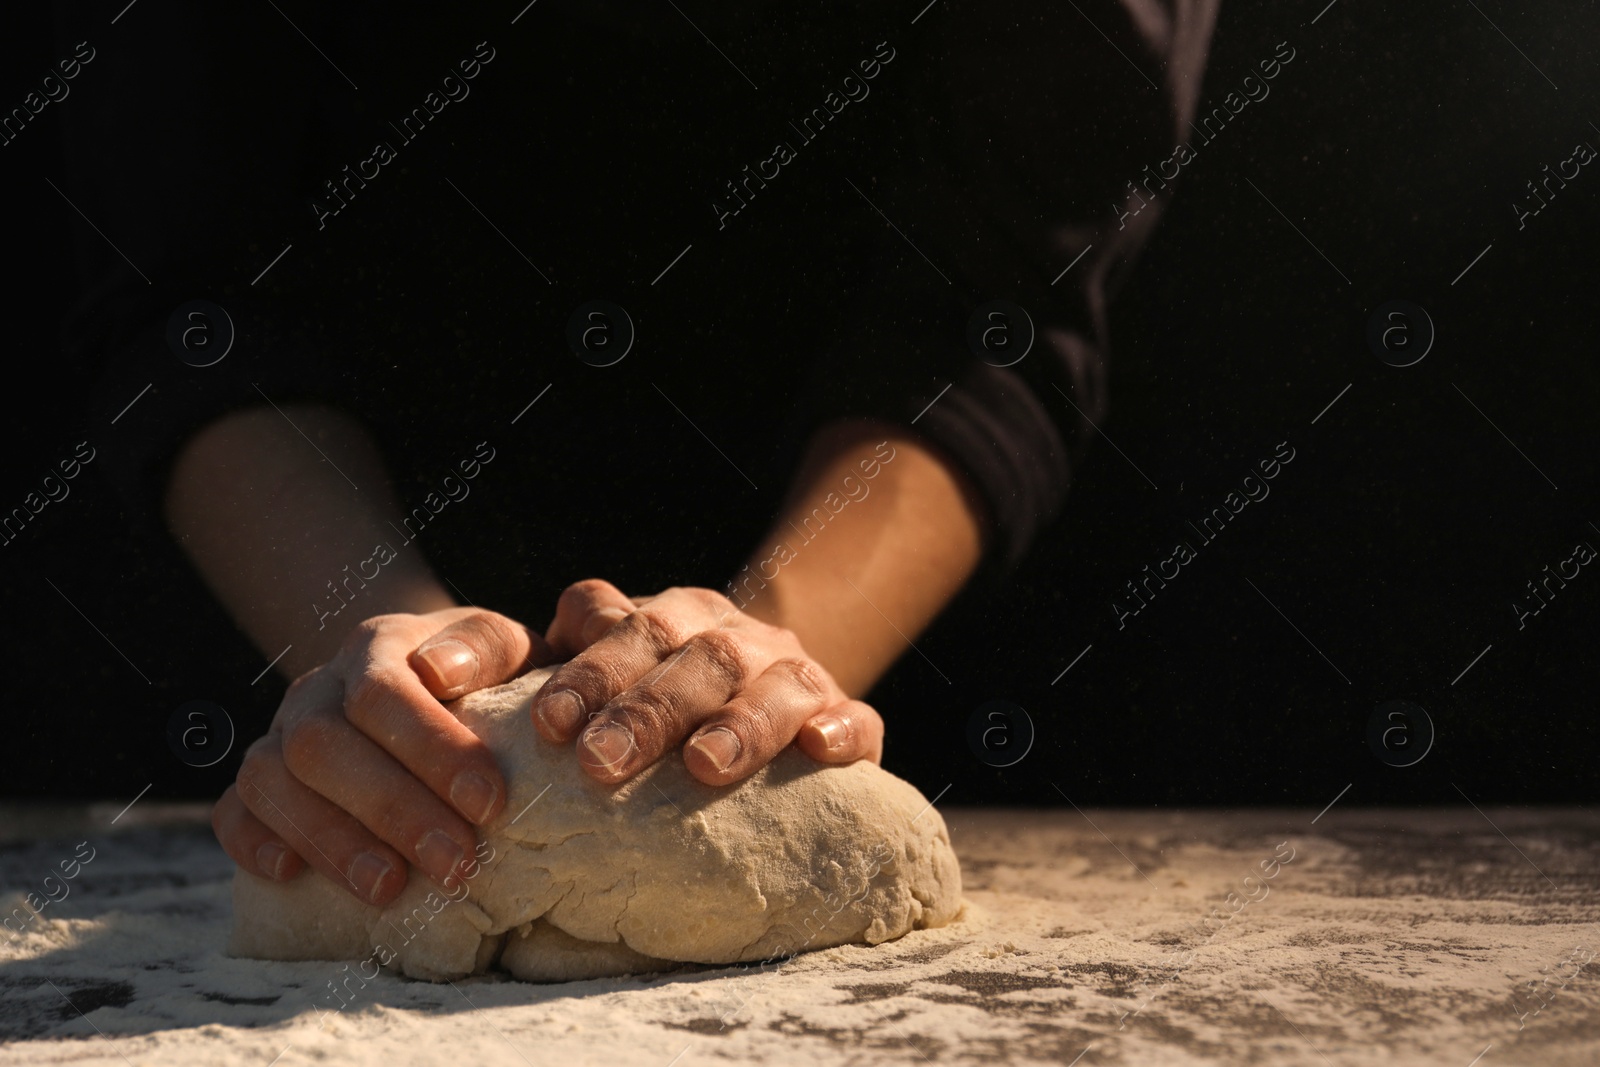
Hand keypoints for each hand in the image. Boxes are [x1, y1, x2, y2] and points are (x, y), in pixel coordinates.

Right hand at [212, 608, 551, 904]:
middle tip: (456, 864)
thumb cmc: (485, 677)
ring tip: (389, 889)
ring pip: (268, 778)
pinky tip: (289, 875)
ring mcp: (280, 732)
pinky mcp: (261, 781)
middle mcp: (319, 687)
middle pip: (321, 743)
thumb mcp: (508, 649)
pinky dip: (252, 842)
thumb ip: (487, 646)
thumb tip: (441, 670)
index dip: (430, 749)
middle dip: (390, 810)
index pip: (381, 692)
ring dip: (328, 839)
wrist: (436, 680)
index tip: (489, 804)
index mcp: (377, 646)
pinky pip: (231, 809)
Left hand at [532, 579, 882, 784]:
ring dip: (739, 722)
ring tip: (704, 765)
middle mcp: (736, 635)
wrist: (771, 702)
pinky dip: (842, 729)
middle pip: (696, 657)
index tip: (550, 725)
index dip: (591, 672)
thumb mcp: (608, 674)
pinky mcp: (848, 720)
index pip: (630, 627)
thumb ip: (558, 660)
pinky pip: (858, 719)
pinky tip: (821, 749)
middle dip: (647, 710)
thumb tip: (491, 665)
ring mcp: (797, 675)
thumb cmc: (661, 706)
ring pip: (776, 684)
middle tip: (599, 762)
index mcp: (674, 616)